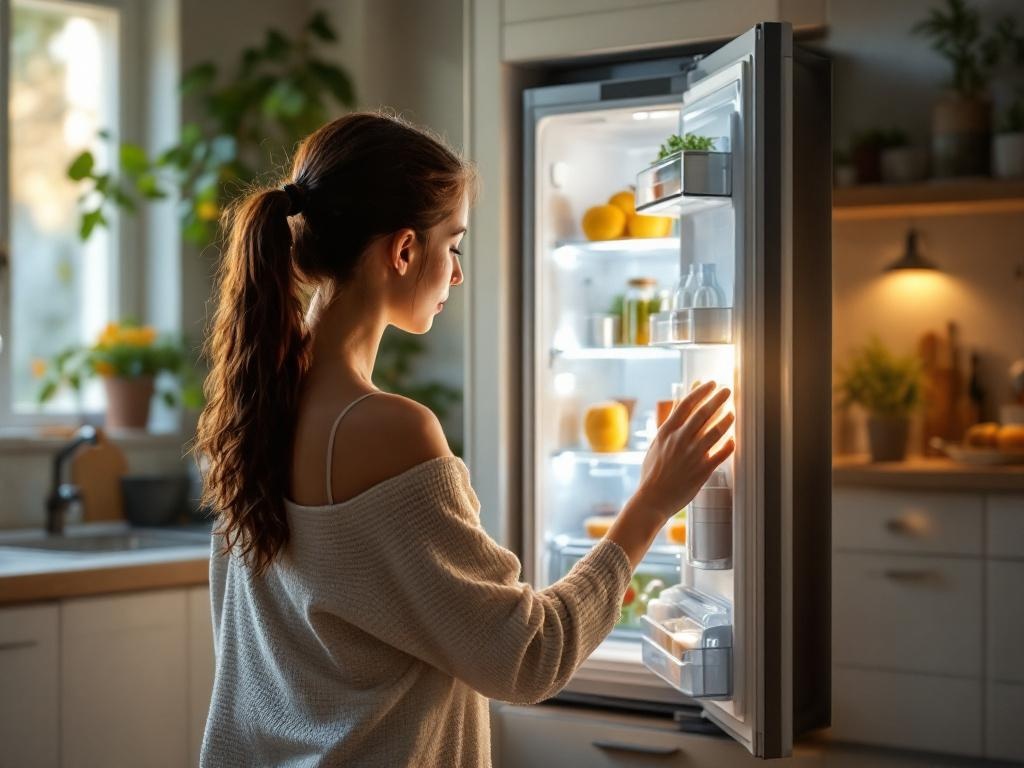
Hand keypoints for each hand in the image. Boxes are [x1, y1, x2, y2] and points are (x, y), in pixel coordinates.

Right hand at [635, 381, 734, 519]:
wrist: (652, 499)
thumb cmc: (653, 470)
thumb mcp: (658, 442)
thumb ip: (671, 421)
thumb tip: (680, 399)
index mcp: (667, 432)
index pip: (686, 404)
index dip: (701, 391)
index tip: (710, 383)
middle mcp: (680, 441)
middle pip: (703, 414)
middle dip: (717, 399)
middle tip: (727, 390)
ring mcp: (692, 455)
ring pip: (715, 432)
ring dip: (726, 419)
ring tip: (732, 411)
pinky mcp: (702, 470)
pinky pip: (721, 454)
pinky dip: (729, 445)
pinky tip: (733, 439)